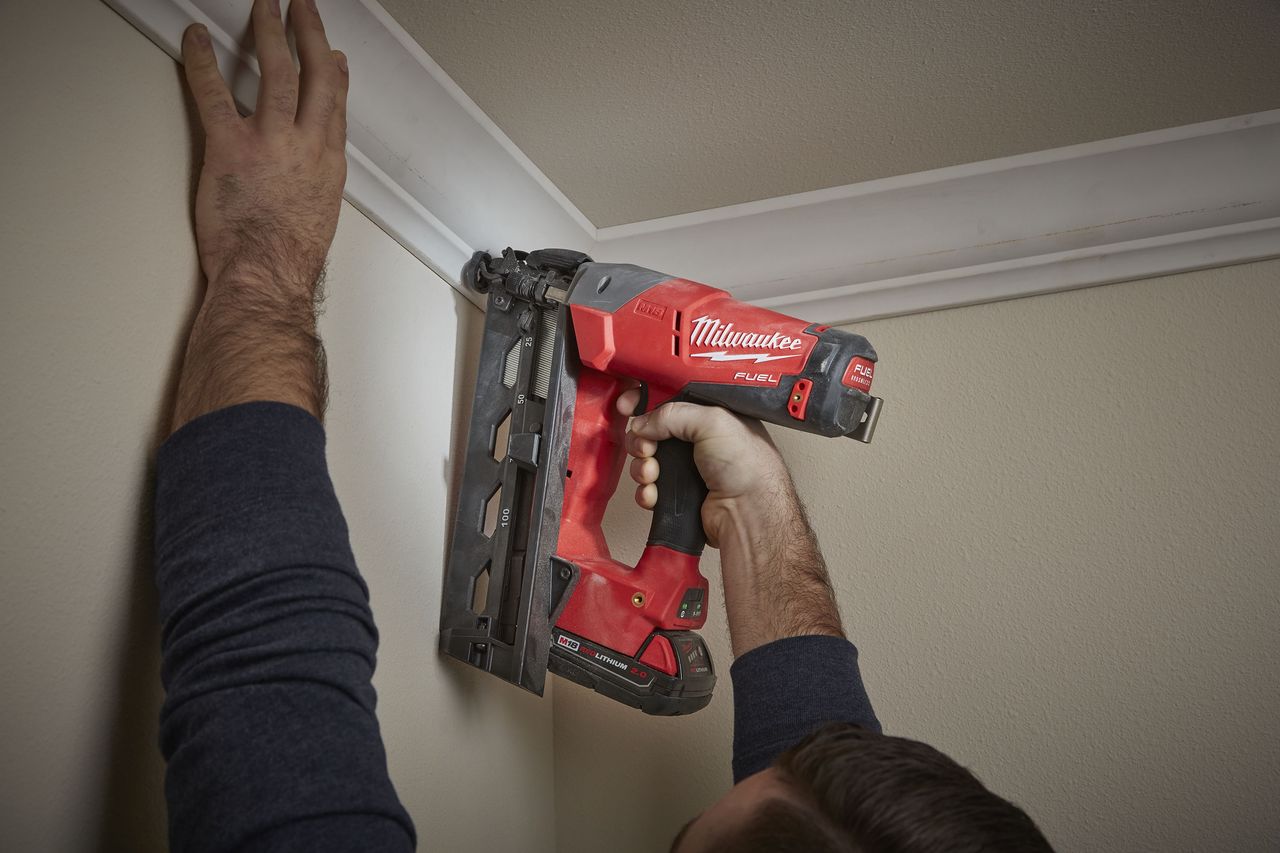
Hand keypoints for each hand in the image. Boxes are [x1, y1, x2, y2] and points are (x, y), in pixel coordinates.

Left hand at [171, 0, 347, 429]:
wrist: (268, 275)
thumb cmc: (290, 258)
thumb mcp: (320, 214)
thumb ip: (317, 179)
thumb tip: (310, 170)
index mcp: (328, 161)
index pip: (336, 102)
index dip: (334, 71)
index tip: (332, 53)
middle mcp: (306, 143)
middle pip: (313, 73)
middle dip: (306, 32)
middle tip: (299, 6)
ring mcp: (270, 141)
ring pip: (275, 71)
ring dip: (269, 31)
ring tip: (264, 6)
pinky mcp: (230, 146)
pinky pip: (213, 93)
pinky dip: (201, 61)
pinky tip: (196, 40)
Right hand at [618, 390, 842, 654]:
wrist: (749, 513)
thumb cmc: (747, 466)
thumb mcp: (712, 421)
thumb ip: (672, 413)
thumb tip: (642, 422)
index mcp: (712, 415)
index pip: (672, 400)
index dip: (648, 402)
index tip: (629, 405)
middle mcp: (700, 440)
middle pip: (654, 432)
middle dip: (642, 440)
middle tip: (646, 448)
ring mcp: (689, 468)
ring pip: (648, 460)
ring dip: (642, 467)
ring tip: (652, 473)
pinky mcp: (680, 493)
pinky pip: (650, 488)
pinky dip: (647, 491)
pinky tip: (654, 494)